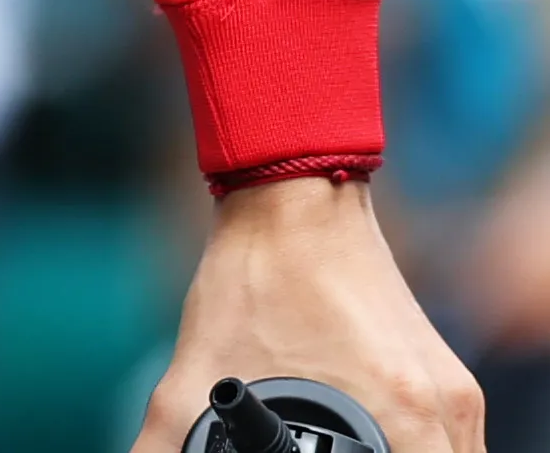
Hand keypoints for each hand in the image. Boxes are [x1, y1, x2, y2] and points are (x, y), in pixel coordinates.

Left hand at [136, 179, 476, 452]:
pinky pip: (445, 442)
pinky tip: (367, 443)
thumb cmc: (253, 274)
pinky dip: (410, 449)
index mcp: (405, 415)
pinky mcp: (449, 379)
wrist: (294, 193)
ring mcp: (454, 394)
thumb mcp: (196, 374)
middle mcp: (445, 410)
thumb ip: (165, 440)